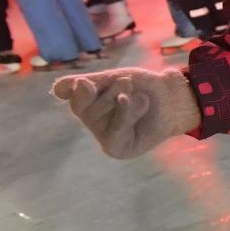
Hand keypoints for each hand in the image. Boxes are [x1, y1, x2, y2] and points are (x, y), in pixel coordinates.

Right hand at [52, 67, 201, 158]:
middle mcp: (95, 126)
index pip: (75, 101)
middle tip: (127, 81)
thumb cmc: (142, 87)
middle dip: (107, 92)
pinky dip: (126, 114)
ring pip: (98, 119)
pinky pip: (114, 133)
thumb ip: (89, 85)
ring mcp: (106, 140)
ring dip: (119, 100)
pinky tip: (140, 102)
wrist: (173, 97)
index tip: (83, 82)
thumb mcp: (113, 80)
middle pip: (85, 109)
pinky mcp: (120, 150)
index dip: (78, 92)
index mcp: (90, 108)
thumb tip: (56, 90)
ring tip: (136, 92)